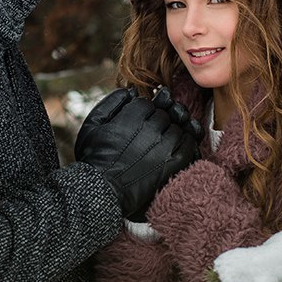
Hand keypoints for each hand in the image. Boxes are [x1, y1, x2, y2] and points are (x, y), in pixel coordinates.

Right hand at [75, 86, 199, 220]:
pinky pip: (189, 145)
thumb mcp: (93, 124)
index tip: (139, 122)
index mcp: (132, 116)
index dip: (144, 112)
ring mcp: (163, 146)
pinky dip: (185, 143)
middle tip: (149, 133)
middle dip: (158, 121)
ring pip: (178, 127)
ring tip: (159, 142)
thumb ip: (112, 102)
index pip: (148, 104)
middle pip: (165, 114)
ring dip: (172, 131)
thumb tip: (132, 91)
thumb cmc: (94, 157)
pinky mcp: (172, 164)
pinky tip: (174, 148)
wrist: (100, 191)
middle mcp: (150, 128)